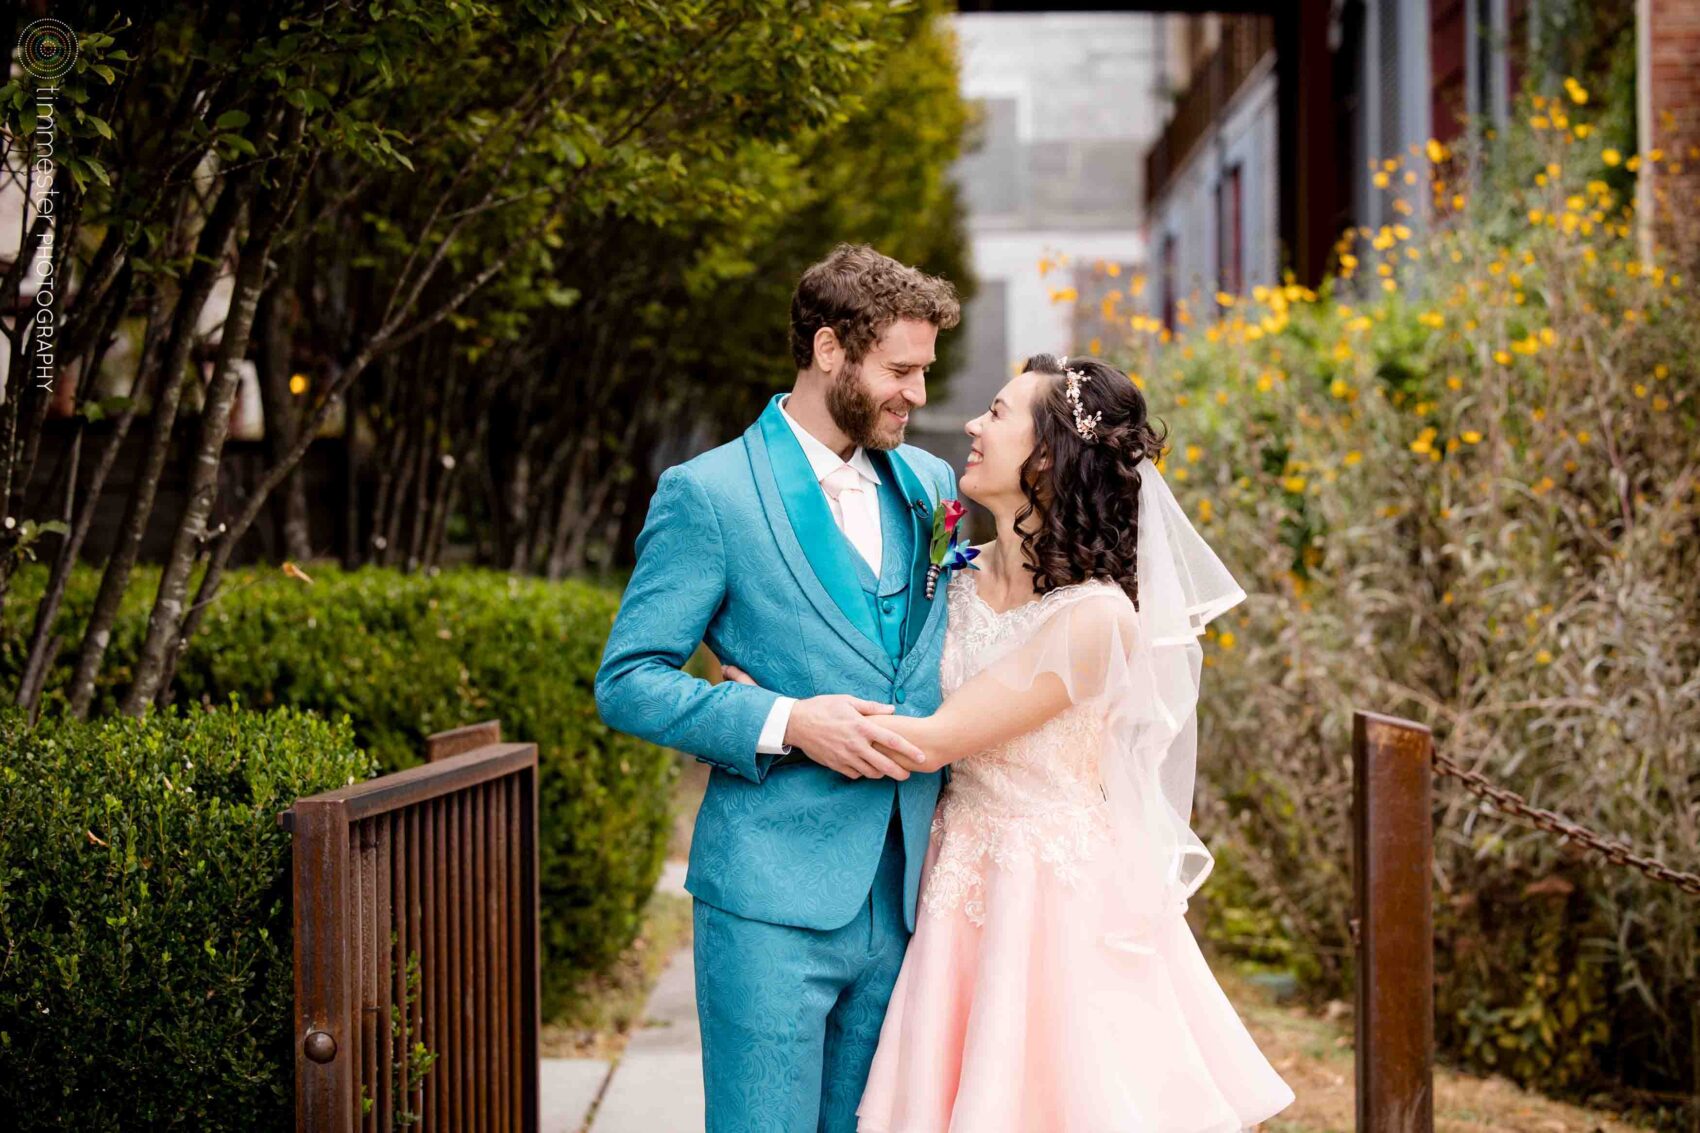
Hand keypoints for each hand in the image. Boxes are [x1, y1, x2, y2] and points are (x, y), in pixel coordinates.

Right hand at [721, 664, 923, 780]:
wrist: (797, 723)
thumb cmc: (823, 707)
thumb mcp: (848, 701)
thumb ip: (872, 707)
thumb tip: (892, 708)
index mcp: (862, 727)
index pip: (892, 741)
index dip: (910, 750)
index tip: (922, 757)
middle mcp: (856, 745)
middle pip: (885, 765)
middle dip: (900, 772)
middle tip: (908, 774)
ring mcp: (845, 757)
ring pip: (870, 773)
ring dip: (881, 773)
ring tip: (887, 770)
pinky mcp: (835, 765)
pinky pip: (855, 774)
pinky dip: (862, 773)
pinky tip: (865, 768)